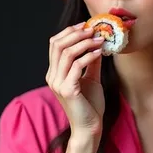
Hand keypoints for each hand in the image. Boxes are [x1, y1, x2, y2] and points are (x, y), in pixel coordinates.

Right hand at [46, 21, 104, 136]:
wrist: (89, 127)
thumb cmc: (89, 105)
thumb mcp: (90, 78)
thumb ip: (90, 62)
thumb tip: (97, 43)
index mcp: (54, 73)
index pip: (55, 44)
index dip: (69, 31)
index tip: (86, 25)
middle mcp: (52, 77)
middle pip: (58, 45)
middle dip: (77, 33)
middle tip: (94, 29)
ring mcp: (58, 83)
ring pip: (67, 53)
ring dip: (85, 43)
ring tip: (100, 39)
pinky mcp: (67, 90)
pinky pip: (77, 66)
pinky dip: (89, 56)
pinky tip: (99, 53)